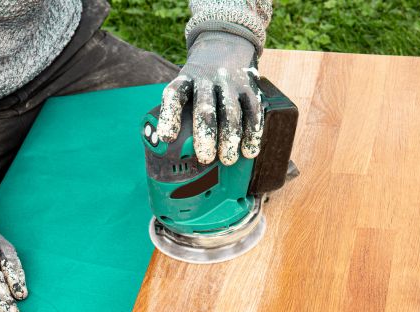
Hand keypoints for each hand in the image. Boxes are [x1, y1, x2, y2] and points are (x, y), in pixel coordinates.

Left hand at [156, 31, 262, 165]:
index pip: (174, 95)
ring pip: (230, 112)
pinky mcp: (249, 87)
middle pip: (205, 108)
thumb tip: (170, 148)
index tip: (167, 138)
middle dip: (205, 135)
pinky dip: (253, 132)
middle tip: (205, 157)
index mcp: (186, 78)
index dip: (170, 116)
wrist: (225, 43)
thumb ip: (180, 111)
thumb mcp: (185, 84)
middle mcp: (207, 79)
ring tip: (228, 159)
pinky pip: (253, 111)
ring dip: (230, 138)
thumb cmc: (200, 80)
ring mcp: (230, 83)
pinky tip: (249, 150)